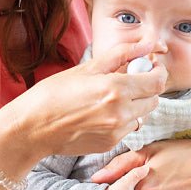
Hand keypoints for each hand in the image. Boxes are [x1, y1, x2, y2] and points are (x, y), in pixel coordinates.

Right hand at [0, 41, 167, 156]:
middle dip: (146, 88)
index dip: (157, 71)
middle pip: (154, 99)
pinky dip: (121, 120)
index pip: (158, 81)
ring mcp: (117, 132)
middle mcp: (121, 113)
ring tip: (109, 99)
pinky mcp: (110, 145)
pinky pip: (127, 129)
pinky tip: (100, 115)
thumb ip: (122, 55)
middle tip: (128, 80)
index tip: (149, 66)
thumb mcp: (88, 68)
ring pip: (142, 115)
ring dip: (135, 105)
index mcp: (116, 89)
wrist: (32, 127)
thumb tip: (149, 45)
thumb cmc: (54, 93)